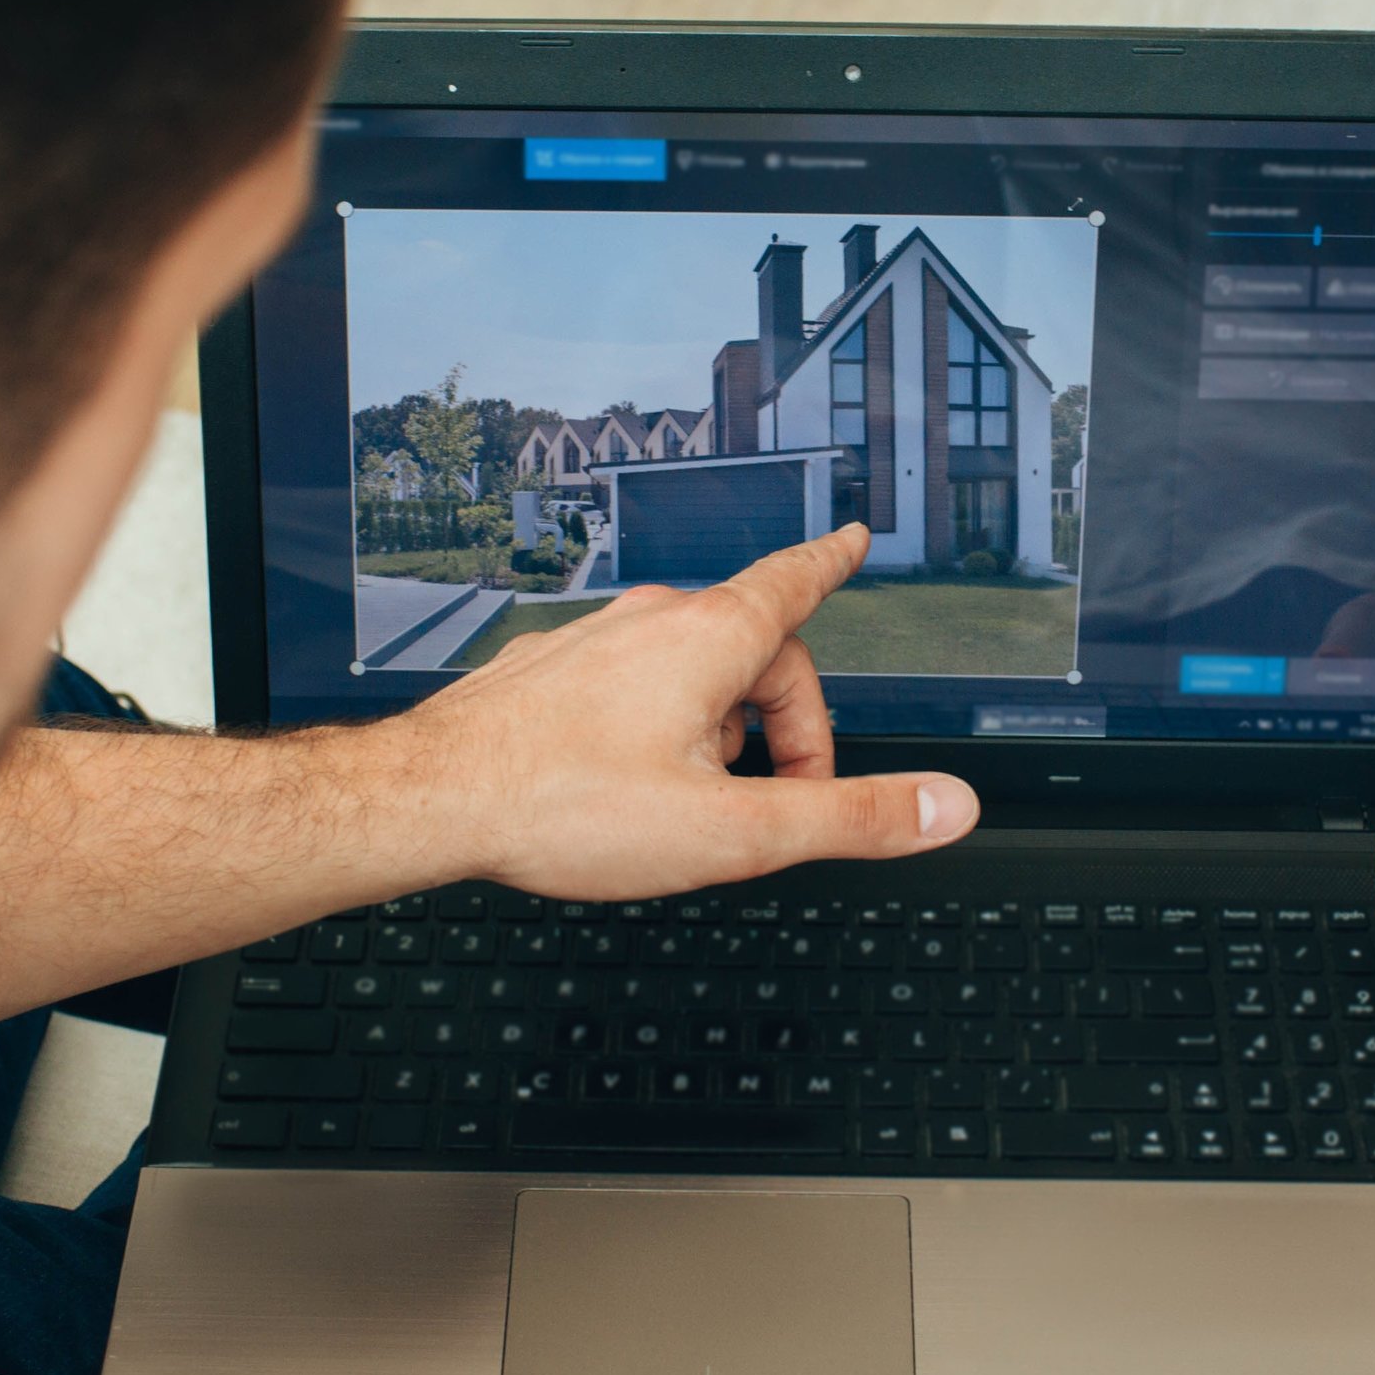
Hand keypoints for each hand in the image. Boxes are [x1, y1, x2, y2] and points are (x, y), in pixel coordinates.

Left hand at [398, 523, 977, 899]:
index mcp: (708, 642)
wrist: (430, 800)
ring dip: (718, 729)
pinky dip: (654, 726)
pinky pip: (627, 685)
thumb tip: (944, 805)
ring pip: (687, 671)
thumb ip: (849, 817)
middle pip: (754, 651)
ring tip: (697, 802)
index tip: (851, 541)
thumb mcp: (734, 832)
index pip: (796, 583)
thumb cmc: (562, 806)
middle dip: (784, 723)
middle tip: (783, 801)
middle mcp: (650, 625)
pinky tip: (627, 784)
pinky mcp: (546, 674)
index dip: (834, 565)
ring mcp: (591, 644)